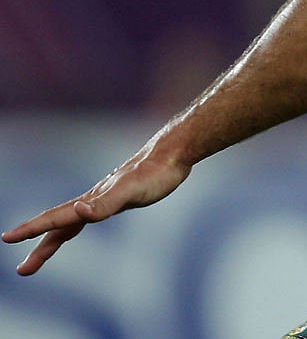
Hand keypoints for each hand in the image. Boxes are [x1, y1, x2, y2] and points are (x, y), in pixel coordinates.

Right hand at [2, 141, 190, 274]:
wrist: (174, 153)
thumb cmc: (155, 172)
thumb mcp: (131, 191)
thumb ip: (105, 203)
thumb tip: (78, 211)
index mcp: (93, 199)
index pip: (57, 218)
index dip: (32, 229)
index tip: (7, 237)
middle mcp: (95, 198)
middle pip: (60, 225)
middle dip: (39, 246)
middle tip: (23, 270)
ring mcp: (106, 197)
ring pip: (73, 221)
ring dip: (54, 238)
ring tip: (39, 255)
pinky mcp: (121, 196)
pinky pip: (91, 214)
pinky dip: (79, 221)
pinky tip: (82, 220)